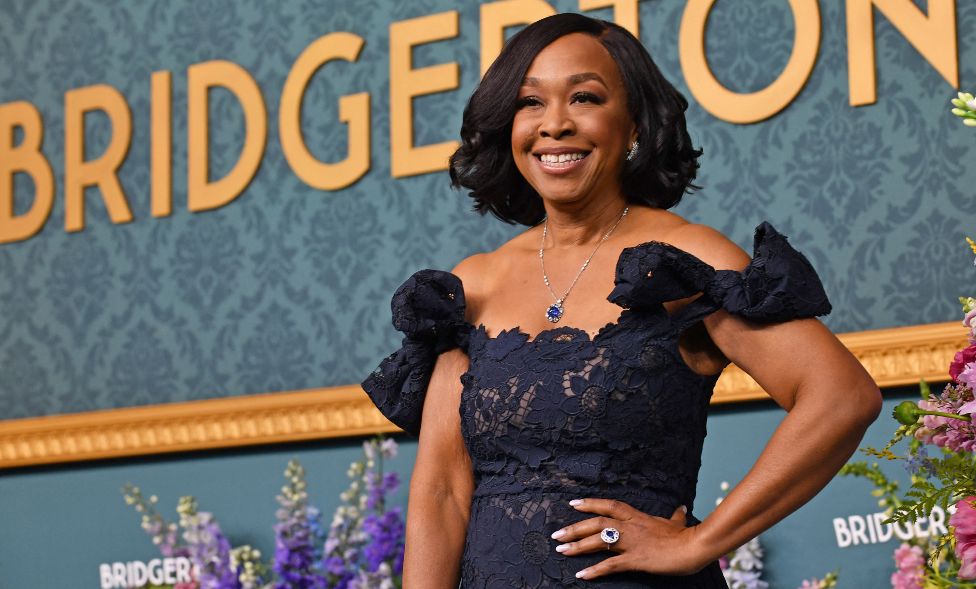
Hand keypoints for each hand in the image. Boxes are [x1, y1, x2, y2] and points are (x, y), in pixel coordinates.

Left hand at [551, 498, 707, 579]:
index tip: (573, 504)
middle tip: (556, 534)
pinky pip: (611, 565)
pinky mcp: (636, 560)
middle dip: (575, 528)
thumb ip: (675, 516)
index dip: (590, 503)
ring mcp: (632, 542)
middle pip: (597, 522)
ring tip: (560, 550)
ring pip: (598, 540)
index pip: (609, 505)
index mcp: (638, 517)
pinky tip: (581, 575)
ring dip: (577, 545)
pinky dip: (594, 570)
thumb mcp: (677, 523)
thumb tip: (680, 508)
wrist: (695, 547)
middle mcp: (631, 527)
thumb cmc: (686, 537)